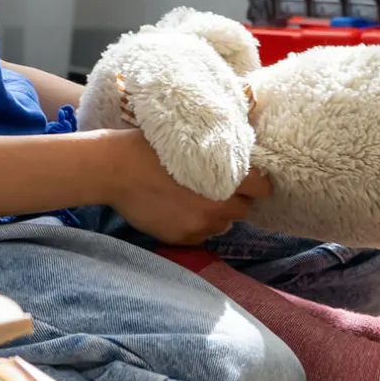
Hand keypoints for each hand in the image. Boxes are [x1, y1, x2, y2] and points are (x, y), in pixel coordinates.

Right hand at [106, 130, 270, 245]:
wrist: (117, 169)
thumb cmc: (153, 147)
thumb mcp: (195, 142)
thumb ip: (222, 156)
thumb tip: (242, 154)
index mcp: (227, 178)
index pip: (262, 188)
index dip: (256, 184)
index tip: (249, 181)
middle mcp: (219, 205)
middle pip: (243, 209)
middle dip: (234, 200)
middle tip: (218, 189)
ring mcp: (200, 225)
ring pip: (222, 225)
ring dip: (216, 215)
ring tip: (197, 201)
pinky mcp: (181, 238)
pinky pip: (200, 236)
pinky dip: (196, 226)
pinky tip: (180, 212)